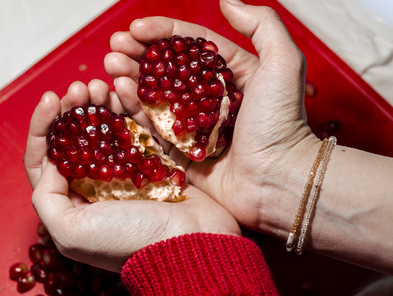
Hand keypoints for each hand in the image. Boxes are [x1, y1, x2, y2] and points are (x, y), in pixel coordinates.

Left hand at [24, 80, 240, 271]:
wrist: (192, 244)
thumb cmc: (131, 242)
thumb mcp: (71, 232)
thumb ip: (47, 197)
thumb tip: (50, 161)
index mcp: (74, 202)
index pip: (46, 159)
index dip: (44, 126)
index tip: (51, 99)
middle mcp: (99, 186)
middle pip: (78, 140)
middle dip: (74, 110)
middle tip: (81, 87)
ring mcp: (129, 173)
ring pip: (108, 131)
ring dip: (101, 105)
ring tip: (102, 86)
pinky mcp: (156, 163)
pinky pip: (139, 130)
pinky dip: (131, 110)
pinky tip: (125, 91)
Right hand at [104, 0, 317, 231]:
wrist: (277, 179)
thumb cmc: (282, 124)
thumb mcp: (283, 64)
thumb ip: (263, 25)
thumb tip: (227, 2)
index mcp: (229, 75)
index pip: (190, 46)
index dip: (162, 33)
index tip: (137, 27)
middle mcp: (208, 98)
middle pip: (167, 69)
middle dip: (139, 54)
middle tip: (116, 45)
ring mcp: (192, 125)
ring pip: (155, 95)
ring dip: (131, 77)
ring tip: (112, 63)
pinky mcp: (181, 151)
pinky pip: (152, 126)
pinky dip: (134, 108)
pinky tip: (120, 90)